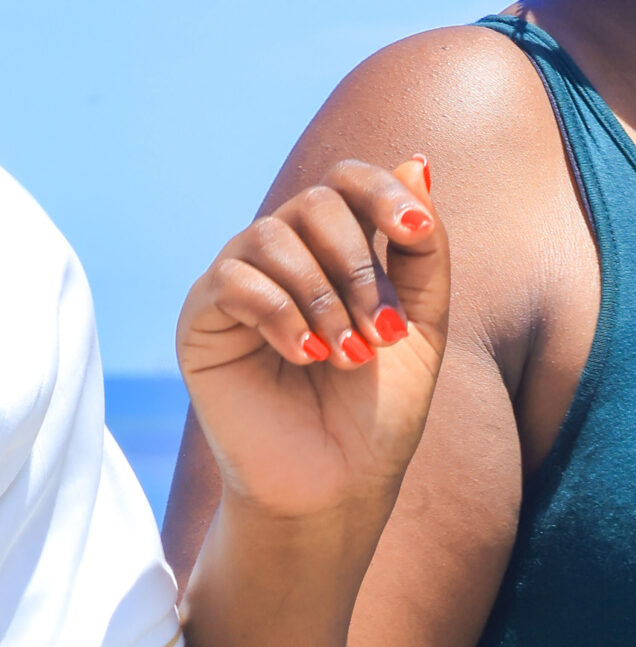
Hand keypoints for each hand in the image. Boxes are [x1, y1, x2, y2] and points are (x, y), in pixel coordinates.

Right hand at [177, 157, 448, 526]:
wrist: (338, 484)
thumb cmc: (380, 409)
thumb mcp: (422, 323)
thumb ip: (422, 249)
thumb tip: (416, 162)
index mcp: (338, 250)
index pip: (349, 181)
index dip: (382, 192)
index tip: (416, 232)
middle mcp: (286, 255)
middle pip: (315, 202)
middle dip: (360, 267)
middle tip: (382, 334)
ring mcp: (240, 283)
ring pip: (271, 235)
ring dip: (322, 295)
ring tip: (348, 355)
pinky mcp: (201, 319)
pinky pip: (231, 280)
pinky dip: (279, 314)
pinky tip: (306, 357)